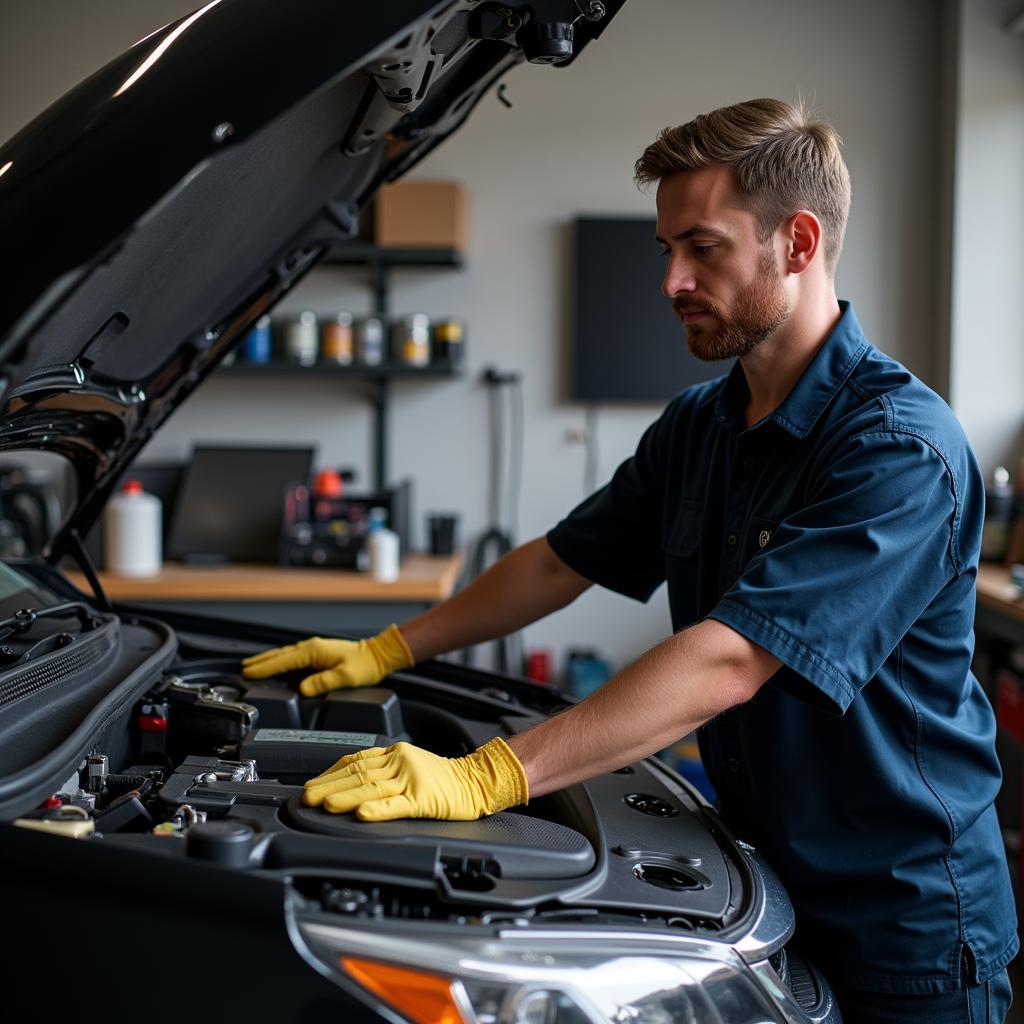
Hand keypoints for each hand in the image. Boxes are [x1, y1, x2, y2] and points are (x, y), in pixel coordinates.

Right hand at [241, 624, 413, 695]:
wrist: (378, 655)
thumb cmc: (365, 666)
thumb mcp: (344, 677)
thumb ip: (322, 682)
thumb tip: (302, 689)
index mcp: (314, 651)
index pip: (283, 661)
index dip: (265, 668)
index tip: (249, 673)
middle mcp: (312, 647)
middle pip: (280, 656)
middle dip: (261, 662)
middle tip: (243, 669)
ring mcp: (314, 649)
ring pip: (285, 655)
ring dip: (269, 660)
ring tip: (253, 665)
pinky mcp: (318, 654)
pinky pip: (293, 657)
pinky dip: (280, 660)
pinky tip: (277, 665)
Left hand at [303, 737, 528, 819]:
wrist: (476, 780)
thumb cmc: (442, 777)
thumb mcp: (408, 764)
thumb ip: (381, 769)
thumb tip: (348, 780)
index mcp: (394, 753)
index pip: (355, 760)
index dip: (330, 772)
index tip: (312, 783)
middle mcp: (400, 761)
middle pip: (358, 773)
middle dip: (329, 785)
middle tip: (308, 796)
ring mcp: (412, 779)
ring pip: (372, 787)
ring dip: (346, 796)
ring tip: (326, 804)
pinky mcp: (423, 799)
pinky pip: (396, 804)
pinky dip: (378, 809)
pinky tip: (363, 814)